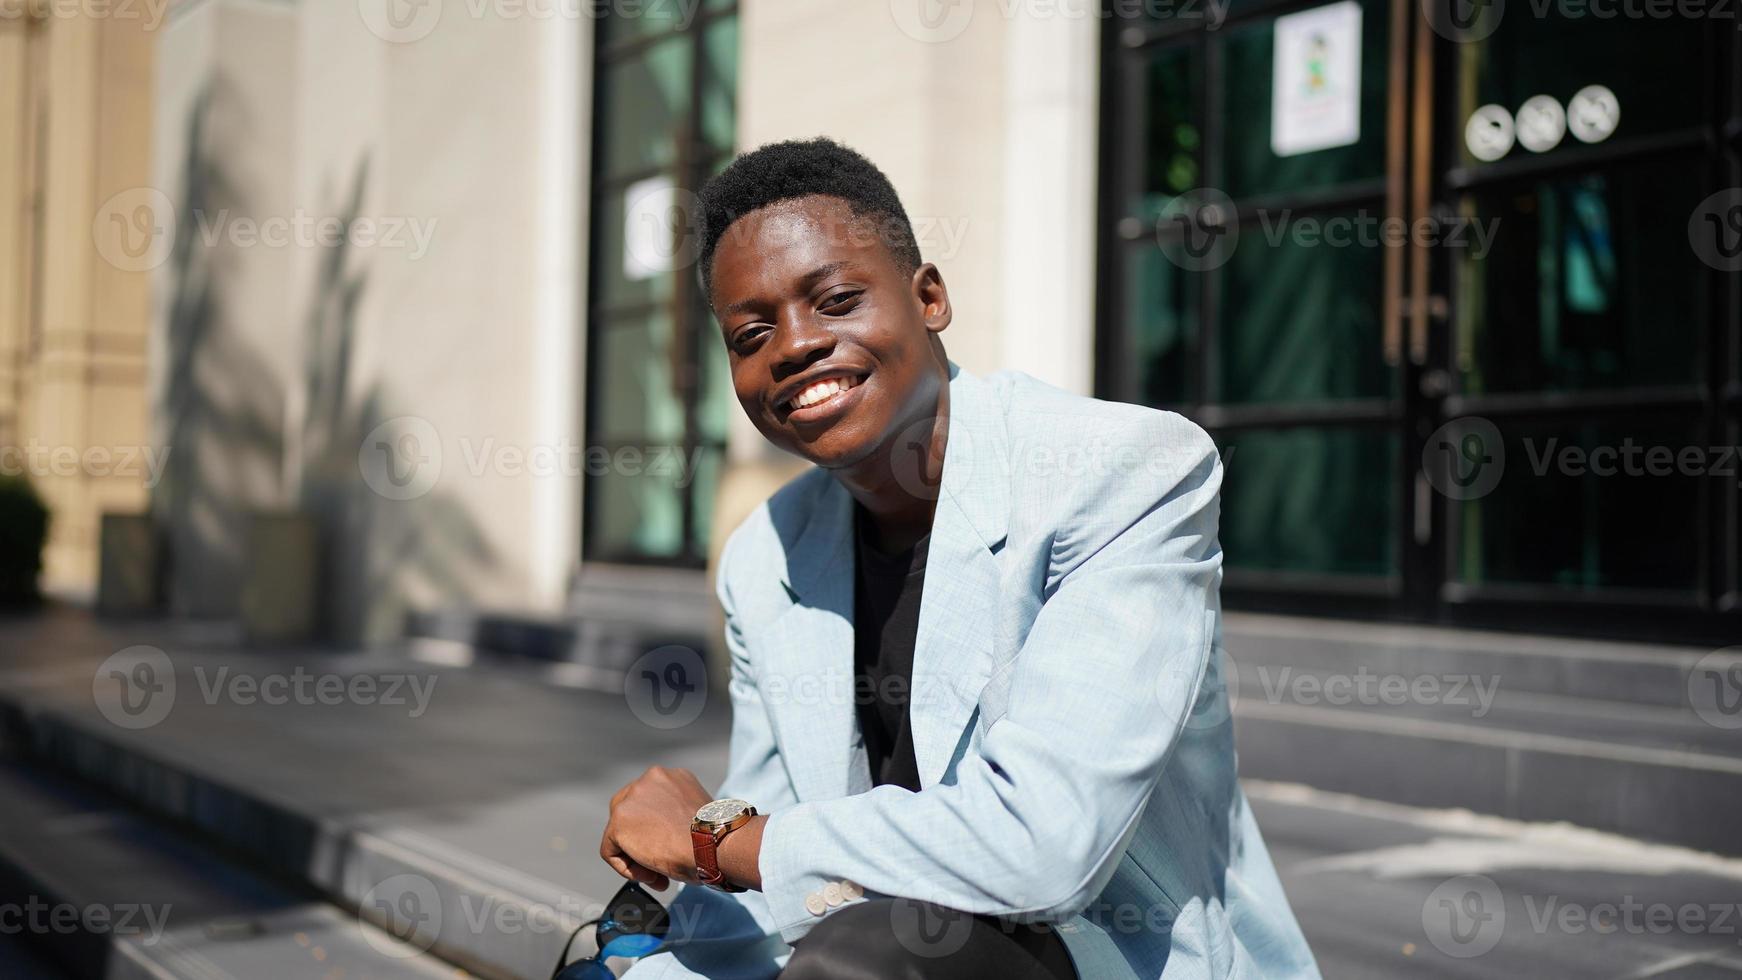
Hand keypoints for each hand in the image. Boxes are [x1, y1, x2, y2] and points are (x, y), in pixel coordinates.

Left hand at [600, 766, 713, 890]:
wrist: (712, 846)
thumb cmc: (713, 839)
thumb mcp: (695, 817)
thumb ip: (673, 818)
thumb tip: (661, 838)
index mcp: (670, 777)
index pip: (647, 802)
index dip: (653, 830)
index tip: (668, 849)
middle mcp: (649, 779)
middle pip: (627, 811)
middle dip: (639, 840)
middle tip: (657, 864)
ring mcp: (631, 800)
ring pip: (619, 832)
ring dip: (635, 856)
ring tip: (657, 874)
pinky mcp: (619, 823)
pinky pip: (610, 851)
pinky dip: (625, 868)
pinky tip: (650, 875)